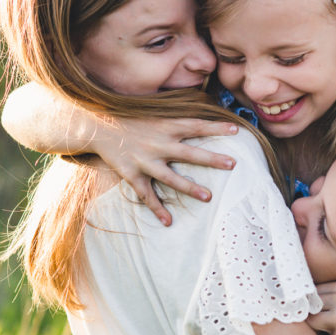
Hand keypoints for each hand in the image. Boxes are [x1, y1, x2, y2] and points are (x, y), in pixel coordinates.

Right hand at [92, 117, 237, 225]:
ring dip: (189, 187)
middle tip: (233, 164)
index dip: (216, 127)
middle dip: (211, 158)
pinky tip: (168, 221)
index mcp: (166, 126)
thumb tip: (201, 114)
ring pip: (170, 177)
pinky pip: (146, 194)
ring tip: (208, 197)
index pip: (196, 125)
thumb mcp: (155, 113)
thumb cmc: (132, 119)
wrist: (98, 126)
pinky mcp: (132, 174)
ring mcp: (145, 160)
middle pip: (189, 152)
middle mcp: (158, 143)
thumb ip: (176, 118)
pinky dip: (157, 208)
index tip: (237, 130)